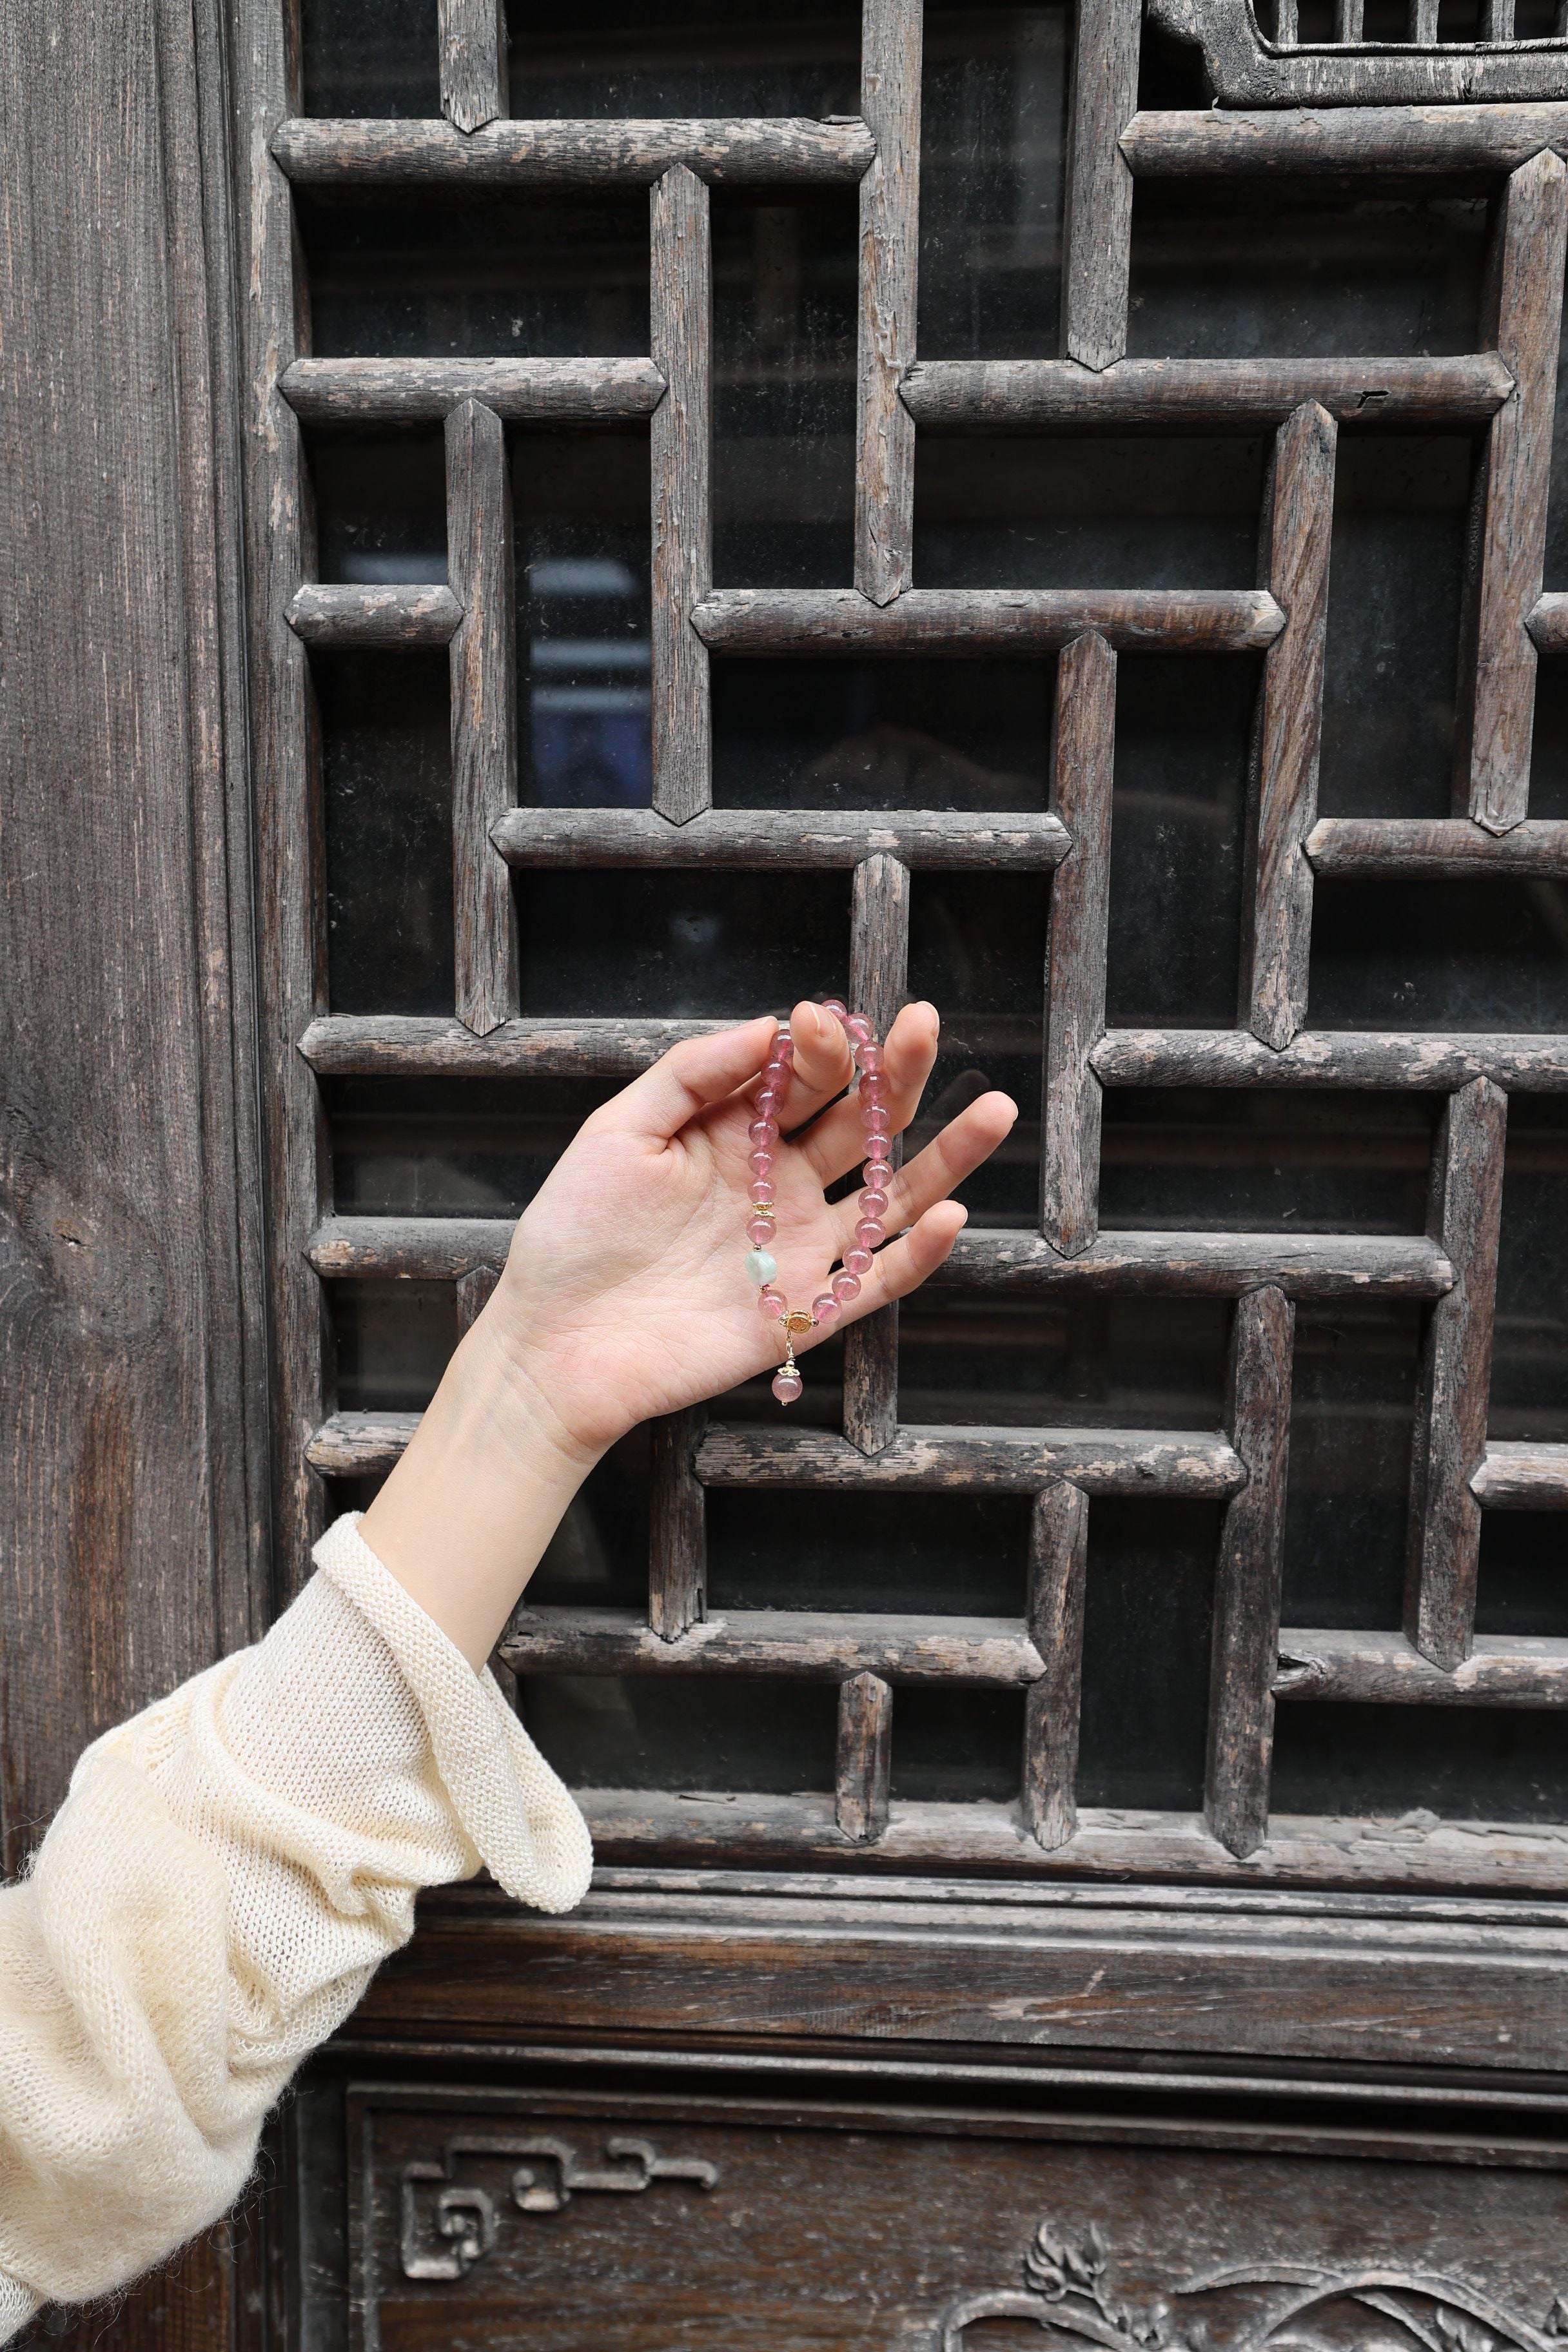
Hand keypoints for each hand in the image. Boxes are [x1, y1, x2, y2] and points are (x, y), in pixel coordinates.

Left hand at [480, 999, 1017, 1459]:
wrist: (553, 1341)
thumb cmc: (573, 1232)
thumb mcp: (620, 1131)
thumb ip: (692, 1074)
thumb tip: (769, 1026)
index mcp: (734, 1136)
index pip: (800, 1079)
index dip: (820, 1047)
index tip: (822, 1020)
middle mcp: (777, 1185)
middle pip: (857, 1123)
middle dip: (895, 1073)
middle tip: (925, 1024)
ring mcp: (798, 1247)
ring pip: (890, 1196)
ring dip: (946, 1156)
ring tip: (994, 1110)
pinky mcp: (805, 1311)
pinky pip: (876, 1280)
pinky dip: (918, 1254)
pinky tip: (952, 1214)